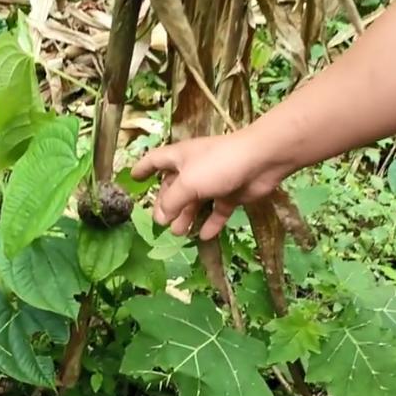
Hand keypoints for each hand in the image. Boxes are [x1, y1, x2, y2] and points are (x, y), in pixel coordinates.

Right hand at [131, 130, 291, 239]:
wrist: (261, 160)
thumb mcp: (188, 183)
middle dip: (166, 204)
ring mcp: (214, 181)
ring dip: (186, 217)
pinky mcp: (231, 193)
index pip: (155, 160)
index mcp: (179, 158)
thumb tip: (160, 218)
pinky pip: (217, 211)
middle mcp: (194, 168)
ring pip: (195, 202)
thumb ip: (171, 202)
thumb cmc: (218, 164)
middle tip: (160, 222)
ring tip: (179, 233)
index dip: (143, 168)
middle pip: (174, 187)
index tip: (133, 178)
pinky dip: (211, 223)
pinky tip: (205, 236)